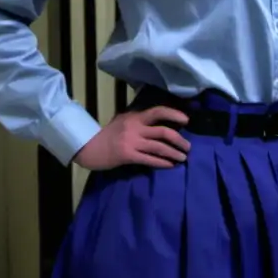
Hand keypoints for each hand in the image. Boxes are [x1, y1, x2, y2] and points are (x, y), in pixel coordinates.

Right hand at [73, 105, 190, 170]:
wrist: (89, 147)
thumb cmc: (107, 134)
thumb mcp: (123, 120)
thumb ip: (139, 120)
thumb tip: (159, 120)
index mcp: (135, 117)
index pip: (158, 111)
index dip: (174, 114)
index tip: (186, 120)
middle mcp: (135, 127)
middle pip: (163, 131)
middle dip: (179, 140)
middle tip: (188, 146)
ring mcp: (131, 142)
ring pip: (159, 147)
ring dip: (174, 153)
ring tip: (183, 158)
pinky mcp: (127, 155)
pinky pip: (149, 159)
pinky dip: (162, 163)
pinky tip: (170, 165)